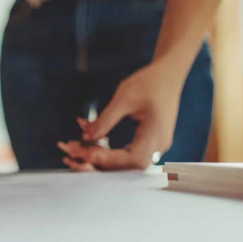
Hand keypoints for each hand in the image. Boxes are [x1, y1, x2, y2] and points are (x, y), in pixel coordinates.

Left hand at [63, 63, 182, 170]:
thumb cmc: (150, 82)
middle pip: (129, 166)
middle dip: (100, 163)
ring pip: (127, 163)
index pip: (133, 158)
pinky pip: (128, 154)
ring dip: (102, 160)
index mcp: (156, 133)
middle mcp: (159, 144)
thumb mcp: (124, 96)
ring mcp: (156, 145)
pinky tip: (92, 146)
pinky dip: (109, 153)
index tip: (86, 152)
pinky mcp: (149, 143)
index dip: (108, 159)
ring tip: (78, 150)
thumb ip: (105, 119)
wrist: (168, 75)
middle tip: (74, 153)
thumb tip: (85, 136)